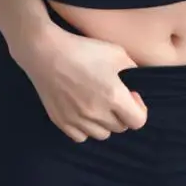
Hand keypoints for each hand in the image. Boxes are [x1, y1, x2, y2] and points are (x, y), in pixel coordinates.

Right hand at [11, 24, 147, 142]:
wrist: (46, 52)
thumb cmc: (83, 49)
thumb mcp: (116, 52)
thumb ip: (132, 69)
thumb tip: (137, 82)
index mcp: (113, 96)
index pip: (138, 121)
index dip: (139, 109)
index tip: (132, 95)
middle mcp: (96, 113)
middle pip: (120, 128)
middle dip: (122, 114)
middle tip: (115, 96)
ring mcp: (77, 120)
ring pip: (101, 135)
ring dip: (105, 122)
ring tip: (99, 103)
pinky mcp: (61, 121)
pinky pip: (81, 136)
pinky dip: (86, 128)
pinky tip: (83, 110)